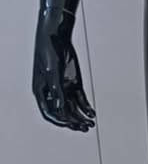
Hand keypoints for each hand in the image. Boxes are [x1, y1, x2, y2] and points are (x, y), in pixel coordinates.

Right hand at [33, 9, 95, 131]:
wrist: (57, 36)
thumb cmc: (48, 51)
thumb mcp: (53, 72)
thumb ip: (57, 91)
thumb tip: (61, 108)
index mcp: (41, 91)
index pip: (50, 112)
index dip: (59, 120)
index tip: (69, 125)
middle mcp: (53, 92)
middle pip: (63, 113)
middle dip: (73, 122)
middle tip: (84, 128)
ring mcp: (64, 87)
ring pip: (72, 108)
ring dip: (81, 116)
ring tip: (89, 124)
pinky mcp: (73, 82)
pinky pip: (80, 99)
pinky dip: (86, 107)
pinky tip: (91, 113)